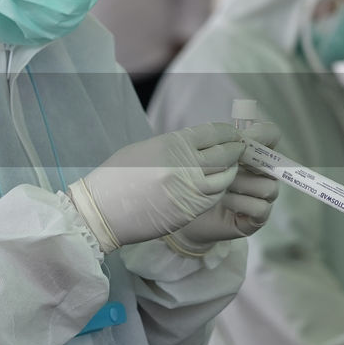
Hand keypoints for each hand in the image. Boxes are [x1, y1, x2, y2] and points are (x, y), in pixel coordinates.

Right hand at [67, 123, 244, 252]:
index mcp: (172, 144)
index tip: (232, 134)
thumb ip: (174, 146)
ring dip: (231, 171)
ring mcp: (190, 190)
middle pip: (225, 154)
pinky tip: (217, 186)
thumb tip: (198, 146)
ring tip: (231, 168)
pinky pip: (215, 198)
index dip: (227, 132)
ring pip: (225, 178)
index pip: (213, 133)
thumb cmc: (117, 176)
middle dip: (235, 150)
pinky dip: (220, 190)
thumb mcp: (145, 149)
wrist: (103, 210)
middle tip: (240, 149)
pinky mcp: (190, 212)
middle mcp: (185, 165)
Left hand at [164, 121, 280, 255]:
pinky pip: (260, 207)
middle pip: (273, 163)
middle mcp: (262, 174)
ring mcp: (261, 197)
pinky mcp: (257, 218)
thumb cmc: (195, 182)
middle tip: (231, 162)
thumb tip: (237, 135)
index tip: (245, 138)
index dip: (263, 134)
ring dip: (242, 184)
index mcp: (251, 153)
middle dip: (251, 162)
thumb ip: (220, 144)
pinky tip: (223, 201)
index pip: (270, 135)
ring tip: (220, 185)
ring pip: (268, 186)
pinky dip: (240, 203)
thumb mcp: (203, 158)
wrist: (184, 214)